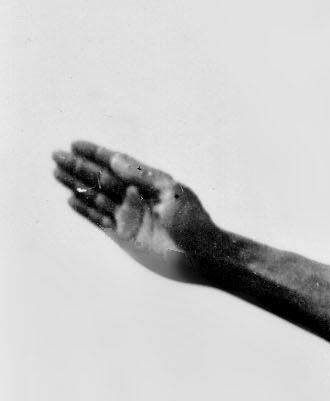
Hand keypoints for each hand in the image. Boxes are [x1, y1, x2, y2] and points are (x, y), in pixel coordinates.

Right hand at [52, 141, 222, 279]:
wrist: (202, 255)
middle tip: (57, 155)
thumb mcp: (170, 191)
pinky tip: (72, 200)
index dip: (95, 153)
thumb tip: (116, 159)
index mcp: (146, 182)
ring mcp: (129, 216)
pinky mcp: (125, 235)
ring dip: (78, 186)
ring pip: (97, 197)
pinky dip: (86, 211)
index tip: (76, 144)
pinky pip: (100, 220)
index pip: (116, 163)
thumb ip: (142, 174)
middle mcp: (135, 197)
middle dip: (79, 167)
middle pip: (101, 178)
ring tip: (58, 173)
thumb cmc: (192, 221)